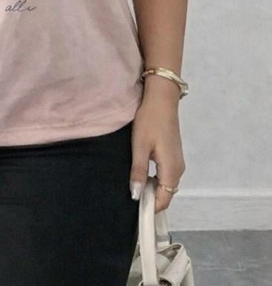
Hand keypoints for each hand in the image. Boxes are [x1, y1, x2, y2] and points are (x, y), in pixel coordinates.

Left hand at [129, 90, 185, 213]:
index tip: (134, 210)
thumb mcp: (140, 146)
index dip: (150, 208)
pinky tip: (141, 173)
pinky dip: (155, 179)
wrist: (162, 98)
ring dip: (152, 188)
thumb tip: (136, 196)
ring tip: (134, 185)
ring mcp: (177, 161)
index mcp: (171, 169)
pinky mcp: (173, 154)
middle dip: (150, 199)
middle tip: (130, 197)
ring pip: (166, 184)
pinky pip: (166, 174)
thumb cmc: (150, 120)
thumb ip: (138, 172)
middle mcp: (178, 168)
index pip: (164, 200)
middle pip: (166, 193)